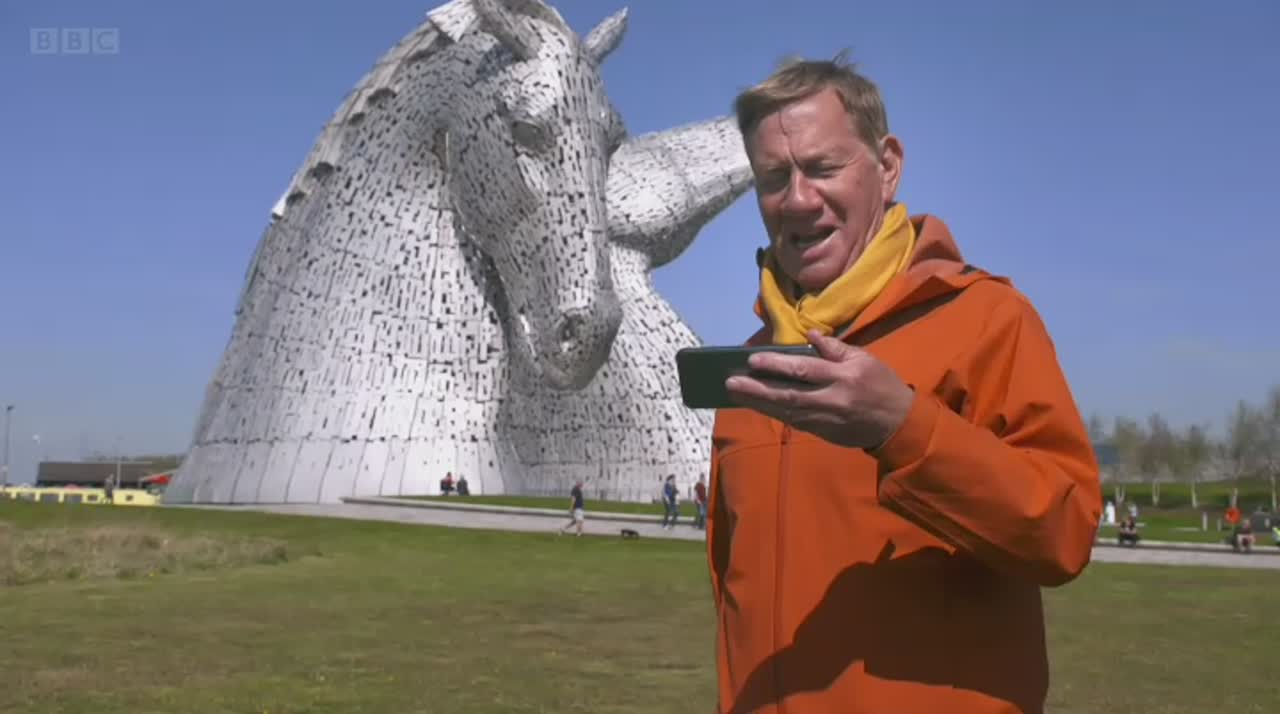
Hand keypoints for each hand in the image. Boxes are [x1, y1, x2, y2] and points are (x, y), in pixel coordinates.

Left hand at [724, 329, 914, 449]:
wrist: (899, 423)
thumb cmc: (881, 384)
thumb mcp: (865, 358)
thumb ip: (835, 348)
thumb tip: (810, 334)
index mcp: (844, 376)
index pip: (805, 370)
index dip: (777, 365)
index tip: (752, 360)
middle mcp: (833, 400)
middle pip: (789, 395)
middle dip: (758, 390)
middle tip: (732, 383)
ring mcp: (826, 420)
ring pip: (787, 412)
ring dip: (760, 403)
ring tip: (736, 394)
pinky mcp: (823, 433)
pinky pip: (795, 422)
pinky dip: (775, 413)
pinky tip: (757, 405)